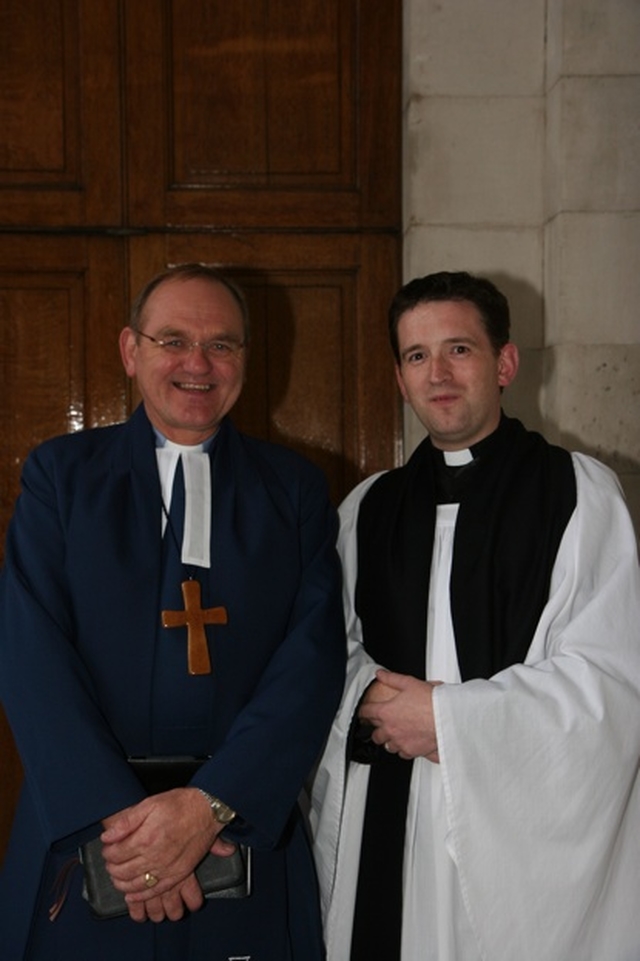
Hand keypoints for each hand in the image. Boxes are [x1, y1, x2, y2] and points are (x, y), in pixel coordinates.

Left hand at [100, 787, 227, 917]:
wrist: (207, 810)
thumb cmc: (180, 804)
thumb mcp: (150, 804)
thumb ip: (127, 821)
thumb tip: (107, 837)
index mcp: (146, 838)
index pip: (116, 854)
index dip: (107, 852)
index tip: (108, 849)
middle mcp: (155, 857)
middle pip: (122, 871)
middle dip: (112, 868)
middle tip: (111, 862)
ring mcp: (167, 868)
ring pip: (135, 885)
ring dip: (122, 883)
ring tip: (118, 876)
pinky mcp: (178, 875)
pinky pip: (154, 891)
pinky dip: (140, 895)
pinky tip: (132, 893)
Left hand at [358, 669, 442, 761]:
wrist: (446, 718)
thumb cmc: (431, 702)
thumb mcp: (409, 683)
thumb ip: (392, 678)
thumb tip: (381, 674)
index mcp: (386, 712)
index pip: (366, 713)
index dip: (363, 712)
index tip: (363, 712)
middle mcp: (390, 729)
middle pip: (375, 734)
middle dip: (376, 729)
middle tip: (379, 725)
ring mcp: (400, 742)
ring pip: (387, 745)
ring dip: (388, 740)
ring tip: (393, 735)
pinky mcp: (411, 751)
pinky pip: (401, 753)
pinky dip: (402, 749)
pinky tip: (406, 743)